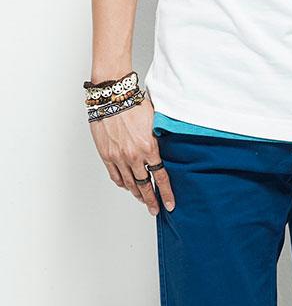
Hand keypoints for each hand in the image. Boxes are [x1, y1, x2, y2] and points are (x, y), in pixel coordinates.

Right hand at [89, 94, 174, 214]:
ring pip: (129, 183)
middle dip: (151, 200)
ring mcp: (119, 157)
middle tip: (155, 210)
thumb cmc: (134, 104)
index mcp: (149, 147)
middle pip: (145, 185)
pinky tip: (127, 186)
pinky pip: (115, 176)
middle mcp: (134, 156)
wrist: (112, 96)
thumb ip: (161, 139)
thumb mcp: (155, 122)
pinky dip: (122, 183)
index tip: (170, 205)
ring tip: (143, 200)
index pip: (161, 177)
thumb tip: (168, 150)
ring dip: (137, 193)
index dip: (166, 193)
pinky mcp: (107, 155)